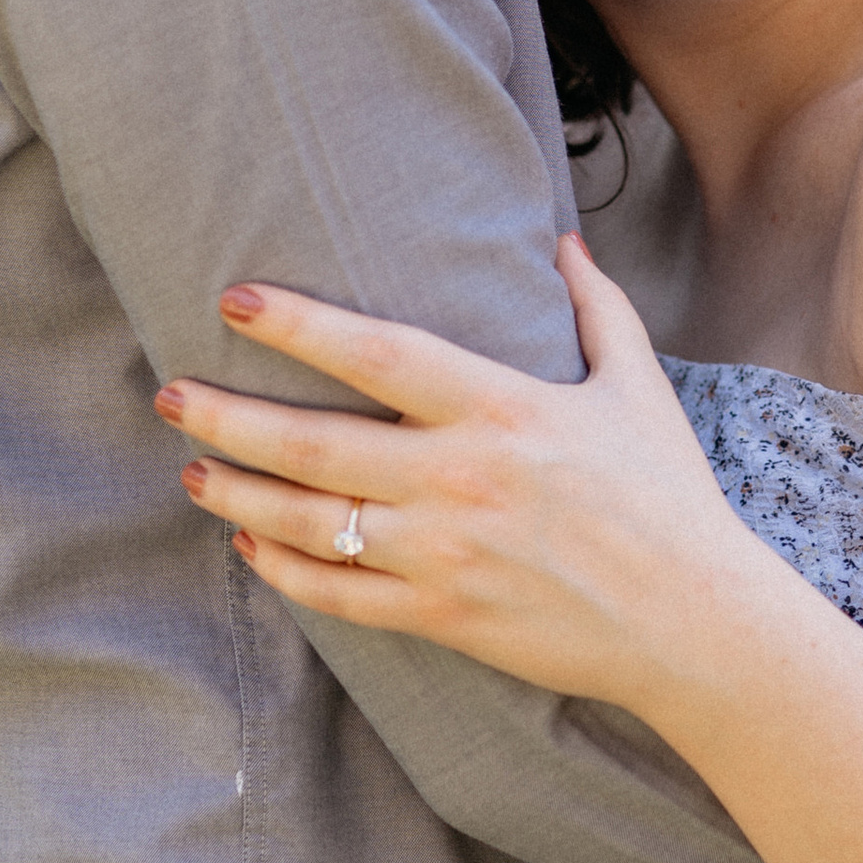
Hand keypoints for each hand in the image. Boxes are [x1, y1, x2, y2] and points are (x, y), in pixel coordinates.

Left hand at [153, 234, 767, 712]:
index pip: (379, 355)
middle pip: (314, 444)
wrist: (693, 623)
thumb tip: (560, 238)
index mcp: (505, 410)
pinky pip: (340, 596)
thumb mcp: (638, 385)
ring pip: (310, 524)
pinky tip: (251, 547)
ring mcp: (445, 556)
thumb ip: (594, 306)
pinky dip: (286, 572)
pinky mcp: (443, 617)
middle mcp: (462, 481)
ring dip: (237, 495)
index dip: (300, 324)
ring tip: (191, 468)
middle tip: (169, 389)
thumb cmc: (667, 496)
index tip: (235, 299)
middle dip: (228, 416)